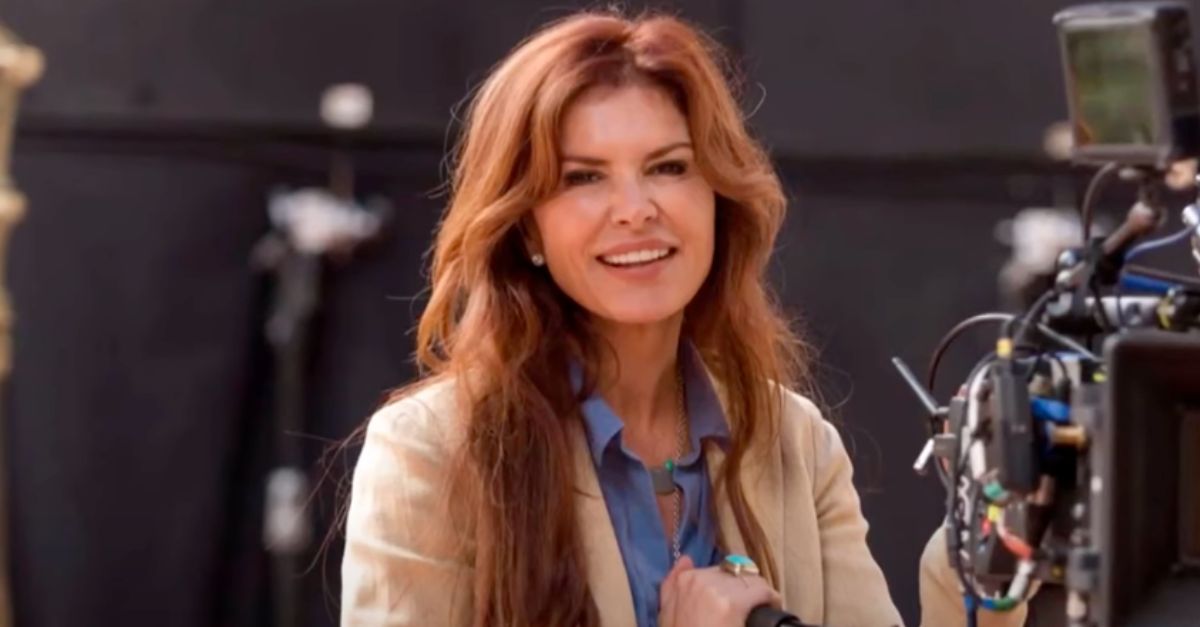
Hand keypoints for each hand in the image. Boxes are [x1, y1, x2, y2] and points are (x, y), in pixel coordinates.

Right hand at [658, 556, 781, 626]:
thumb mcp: (668, 618)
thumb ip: (671, 588)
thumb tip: (686, 559)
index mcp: (683, 582)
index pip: (715, 571)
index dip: (727, 586)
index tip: (733, 600)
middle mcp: (699, 580)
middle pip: (734, 573)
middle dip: (742, 589)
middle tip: (746, 610)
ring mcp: (715, 590)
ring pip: (751, 579)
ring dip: (757, 594)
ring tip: (759, 609)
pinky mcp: (734, 602)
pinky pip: (762, 591)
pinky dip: (771, 599)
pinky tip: (771, 607)